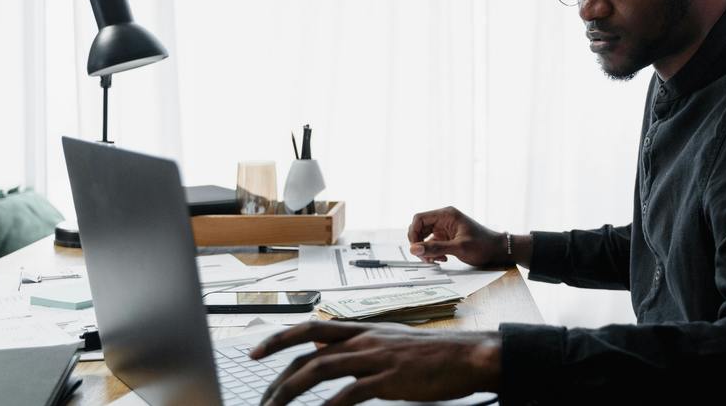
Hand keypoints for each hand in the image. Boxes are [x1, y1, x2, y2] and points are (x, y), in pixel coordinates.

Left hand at [250, 321, 499, 404]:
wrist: (469, 355)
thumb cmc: (435, 354)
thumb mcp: (391, 341)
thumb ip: (360, 345)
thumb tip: (328, 348)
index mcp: (364, 330)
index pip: (311, 328)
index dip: (280, 338)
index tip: (256, 352)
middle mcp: (365, 340)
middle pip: (308, 351)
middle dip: (278, 375)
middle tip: (262, 398)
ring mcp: (376, 358)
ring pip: (320, 369)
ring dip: (290, 391)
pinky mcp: (390, 379)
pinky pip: (351, 393)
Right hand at [407, 206, 505, 266]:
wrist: (497, 250)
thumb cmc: (483, 245)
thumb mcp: (459, 248)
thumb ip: (435, 248)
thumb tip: (414, 249)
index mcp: (446, 214)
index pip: (419, 218)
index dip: (413, 233)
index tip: (415, 248)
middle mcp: (443, 219)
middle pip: (419, 228)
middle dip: (419, 244)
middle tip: (425, 257)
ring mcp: (444, 228)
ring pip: (424, 237)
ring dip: (426, 250)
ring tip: (435, 260)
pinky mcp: (447, 238)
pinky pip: (432, 244)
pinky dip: (433, 252)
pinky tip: (442, 259)